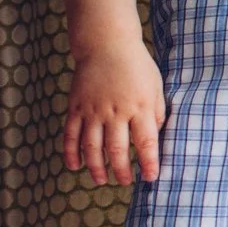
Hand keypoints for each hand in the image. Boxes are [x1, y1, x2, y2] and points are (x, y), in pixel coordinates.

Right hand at [64, 43, 166, 184]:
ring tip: (101, 180)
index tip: (151, 177)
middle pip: (117, 149)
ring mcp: (92, 110)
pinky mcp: (76, 107)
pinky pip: (71, 134)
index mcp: (139, 107)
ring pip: (92, 146)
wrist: (106, 43)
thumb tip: (156, 137)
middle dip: (121, 170)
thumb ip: (156, 112)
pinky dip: (71, 152)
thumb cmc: (136, 66)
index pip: (146, 142)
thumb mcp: (155, 86)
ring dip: (96, 167)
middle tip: (125, 182)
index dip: (149, 162)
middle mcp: (115, 111)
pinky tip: (75, 166)